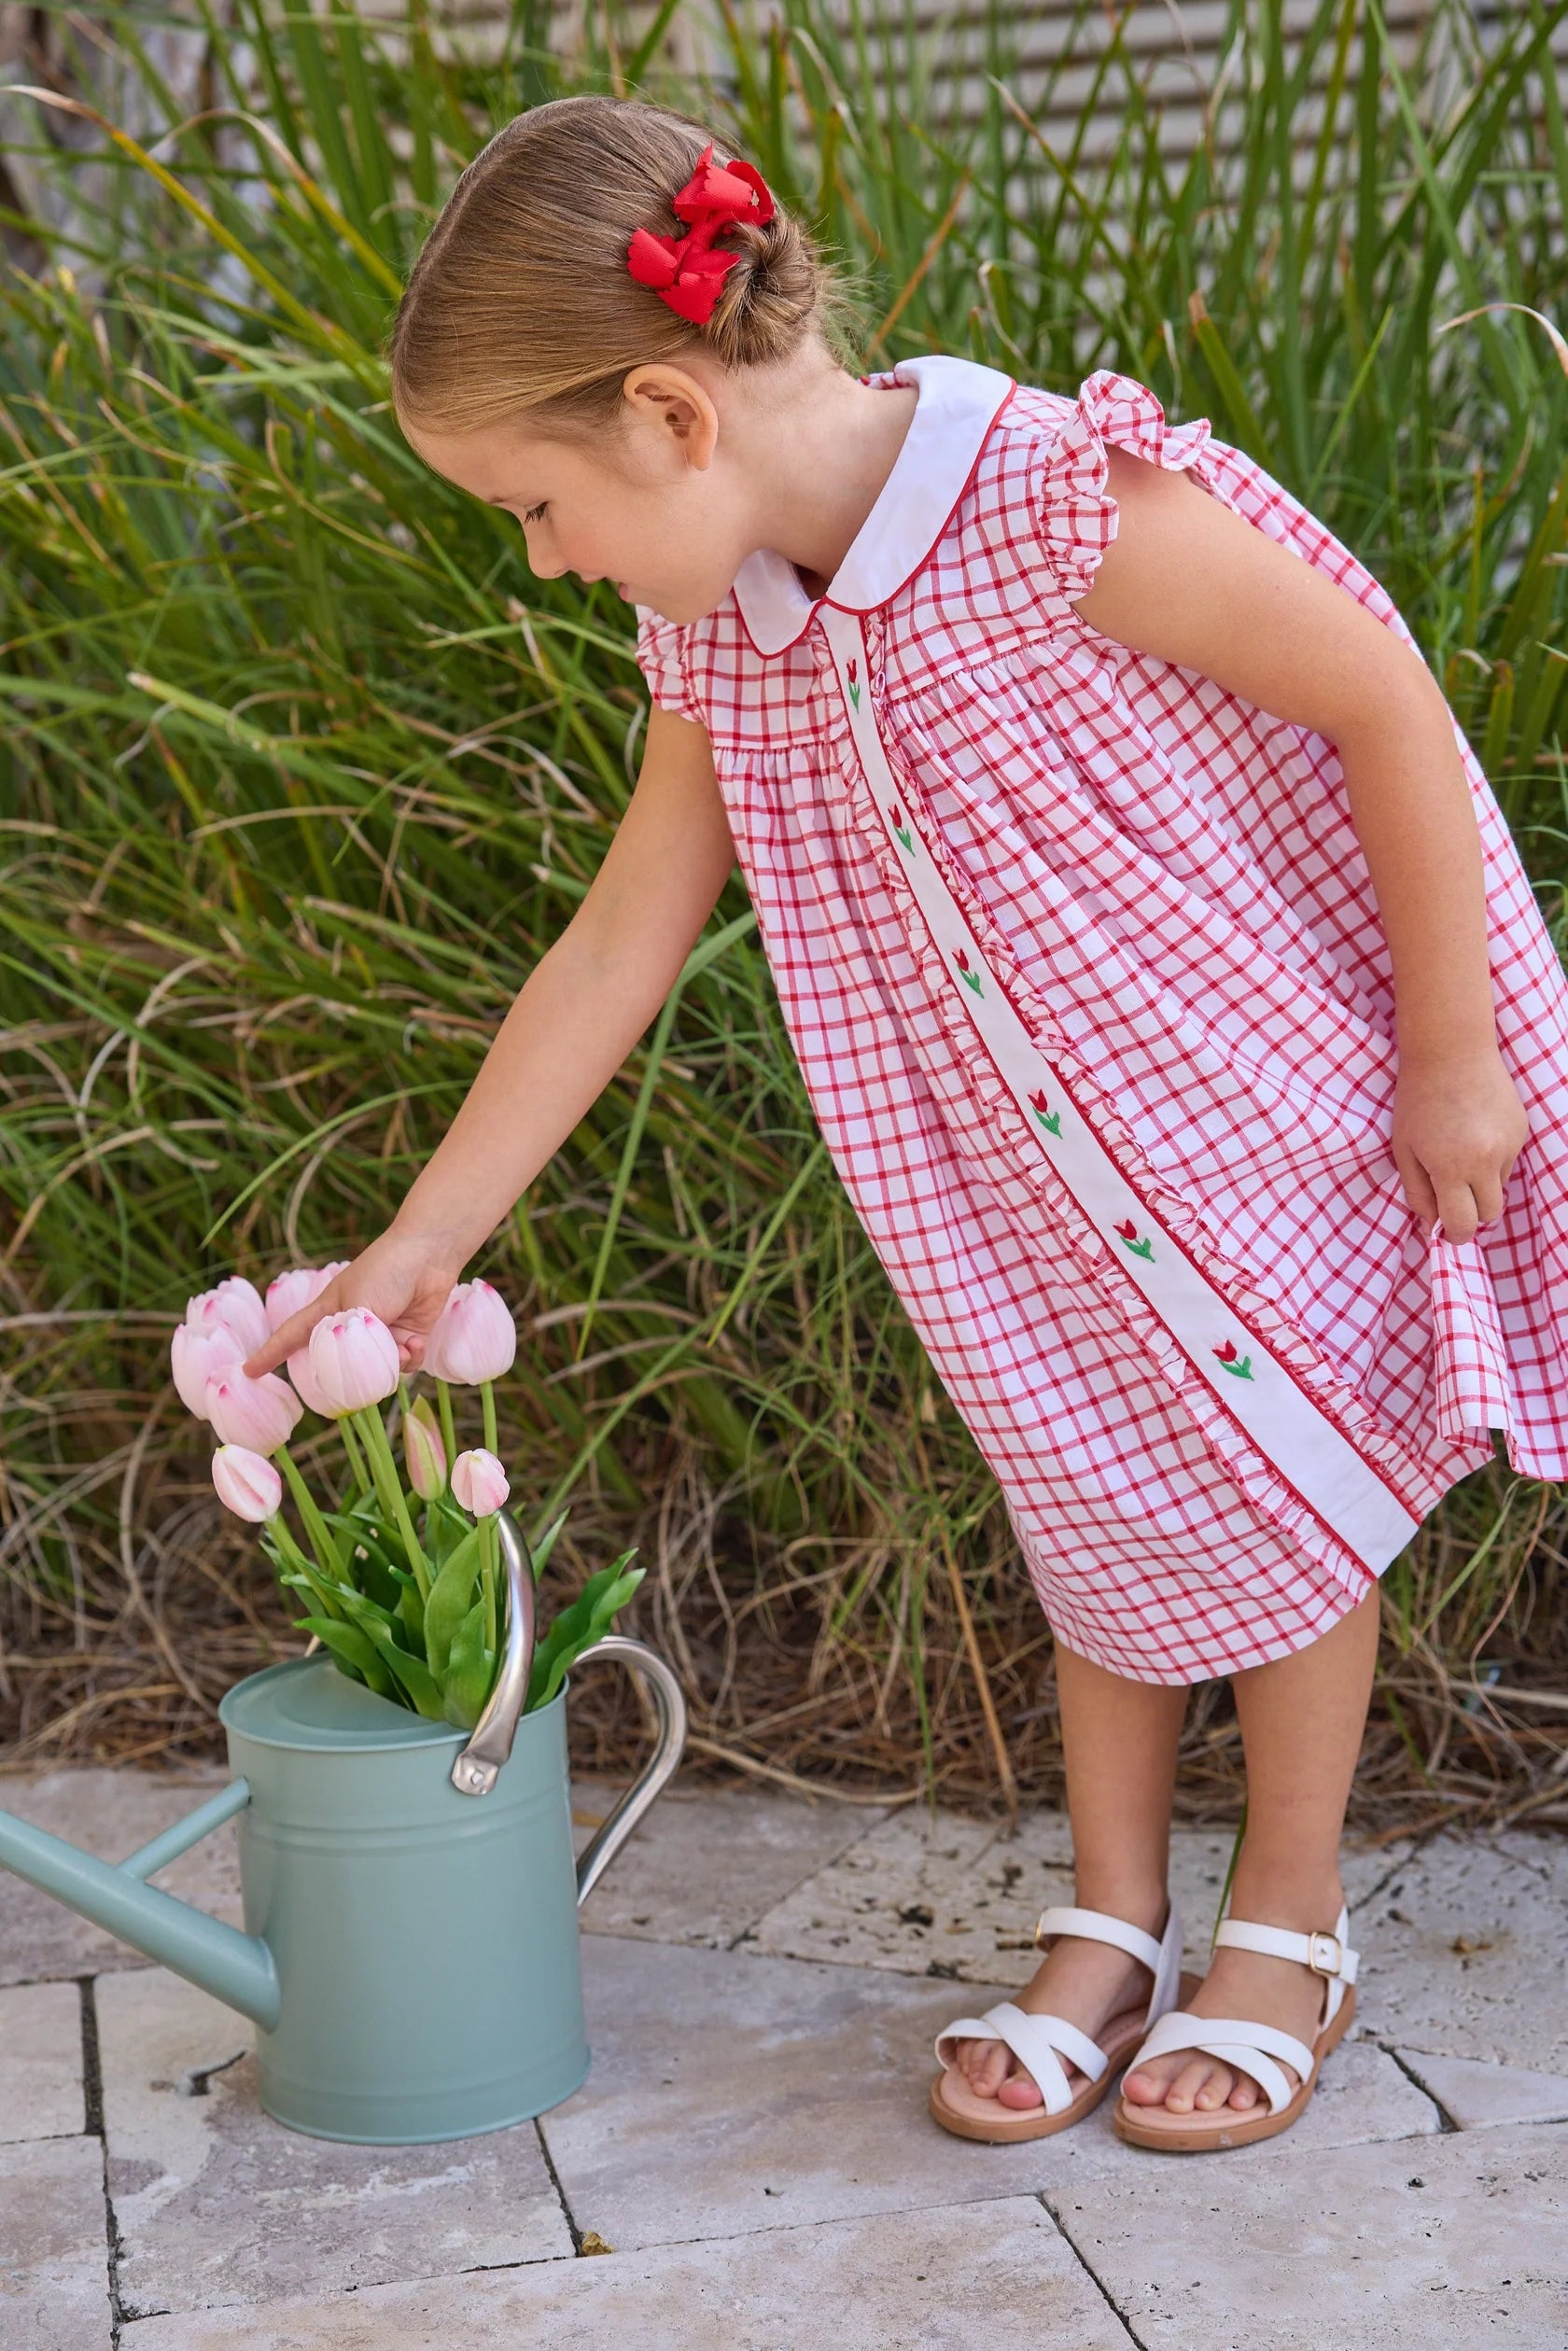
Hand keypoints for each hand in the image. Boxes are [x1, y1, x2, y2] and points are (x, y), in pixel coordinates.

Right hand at [242, 1224, 463, 1378]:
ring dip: (390, 1361)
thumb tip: (359, 1371)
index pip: (290, 1336)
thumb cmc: (385, 1271)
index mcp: (328, 1311)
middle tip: (363, 1364)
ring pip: (376, 1370)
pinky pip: (404, 1365)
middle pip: (338, 1364)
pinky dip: (410, 1356)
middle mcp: (350, 1327)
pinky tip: (415, 1339)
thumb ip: (349, 1339)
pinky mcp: (407, 1338)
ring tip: (400, 1340)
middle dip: (351, 1372)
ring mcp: (380, 1334)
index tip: (248, 1371)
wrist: (430, 1256)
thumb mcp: (356, 1303)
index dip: (270, 1354)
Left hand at [1390, 1046, 1527, 1244]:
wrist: (1451, 1051)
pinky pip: (1508, 1161)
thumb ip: (1417, 1193)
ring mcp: (1509, 1145)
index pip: (1464, 1224)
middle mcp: (1487, 1160)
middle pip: (1490, 1215)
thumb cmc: (1417, 1099)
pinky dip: (1492, 1159)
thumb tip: (1431, 1226)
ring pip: (1500, 1187)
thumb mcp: (1404, 1149)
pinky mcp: (1522, 1130)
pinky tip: (1474, 1133)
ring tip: (1459, 1151)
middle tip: (1452, 1198)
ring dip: (1482, 1183)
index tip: (1444, 1229)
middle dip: (1472, 1214)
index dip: (1453, 1234)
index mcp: (1451, 1168)